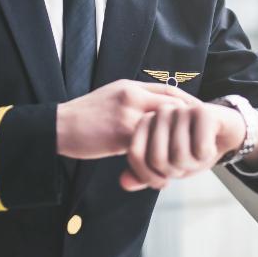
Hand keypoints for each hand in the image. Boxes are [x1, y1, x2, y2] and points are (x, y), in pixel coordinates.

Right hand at [56, 79, 195, 159]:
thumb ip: (134, 102)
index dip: (187, 103)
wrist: (58, 126)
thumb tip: (155, 113)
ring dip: (175, 143)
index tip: (199, 115)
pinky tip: (161, 170)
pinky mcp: (120, 133)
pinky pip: (147, 146)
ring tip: (185, 158)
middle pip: (173, 105)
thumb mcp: (112, 97)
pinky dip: (157, 158)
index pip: (169, 90)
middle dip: (188, 123)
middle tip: (199, 139)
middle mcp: (132, 96)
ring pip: (163, 126)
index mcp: (131, 86)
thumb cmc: (84, 116)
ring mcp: (127, 113)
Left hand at [118, 101, 245, 191]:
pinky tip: (210, 143)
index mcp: (146, 122)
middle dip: (175, 171)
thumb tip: (124, 183)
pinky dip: (206, 154)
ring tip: (199, 152)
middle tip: (186, 162)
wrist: (224, 132)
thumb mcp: (167, 166)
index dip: (149, 176)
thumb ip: (145, 175)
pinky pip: (199, 148)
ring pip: (179, 155)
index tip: (163, 180)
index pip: (135, 155)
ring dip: (193, 163)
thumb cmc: (192, 148)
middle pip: (157, 158)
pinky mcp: (202, 111)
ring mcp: (180, 109)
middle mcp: (160, 112)